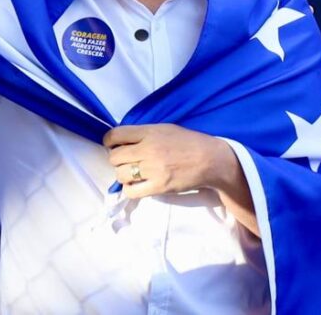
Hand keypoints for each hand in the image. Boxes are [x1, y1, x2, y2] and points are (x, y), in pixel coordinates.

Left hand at [104, 124, 237, 198]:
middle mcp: (148, 149)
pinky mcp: (158, 187)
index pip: (115, 135)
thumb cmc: (188, 142)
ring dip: (124, 175)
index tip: (114, 145)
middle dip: (117, 160)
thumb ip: (143, 134)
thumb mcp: (165, 129)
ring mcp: (152, 169)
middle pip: (114, 157)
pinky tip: (138, 184)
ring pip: (120, 175)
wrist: (210, 160)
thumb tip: (121, 142)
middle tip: (127, 161)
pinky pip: (131, 191)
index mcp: (150, 132)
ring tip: (134, 173)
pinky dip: (130, 189)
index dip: (110, 141)